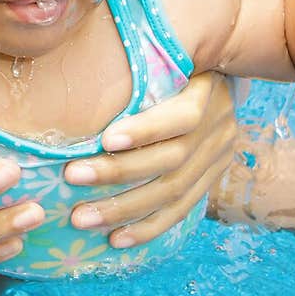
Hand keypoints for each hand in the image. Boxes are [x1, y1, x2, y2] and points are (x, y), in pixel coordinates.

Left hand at [62, 71, 236, 247]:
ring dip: (124, 209)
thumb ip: (141, 67)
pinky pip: (180, 212)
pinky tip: (116, 239)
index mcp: (208, 94)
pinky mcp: (212, 182)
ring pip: (172, 193)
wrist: (223, 79)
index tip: (105, 139)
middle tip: (71, 177)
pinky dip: (147, 228)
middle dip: (117, 173)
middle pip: (170, 160)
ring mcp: (218, 159)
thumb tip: (87, 67)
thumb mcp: (172, 56)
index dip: (146, 131)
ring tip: (82, 217)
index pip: (182, 118)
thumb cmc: (178, 63)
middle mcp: (219, 130)